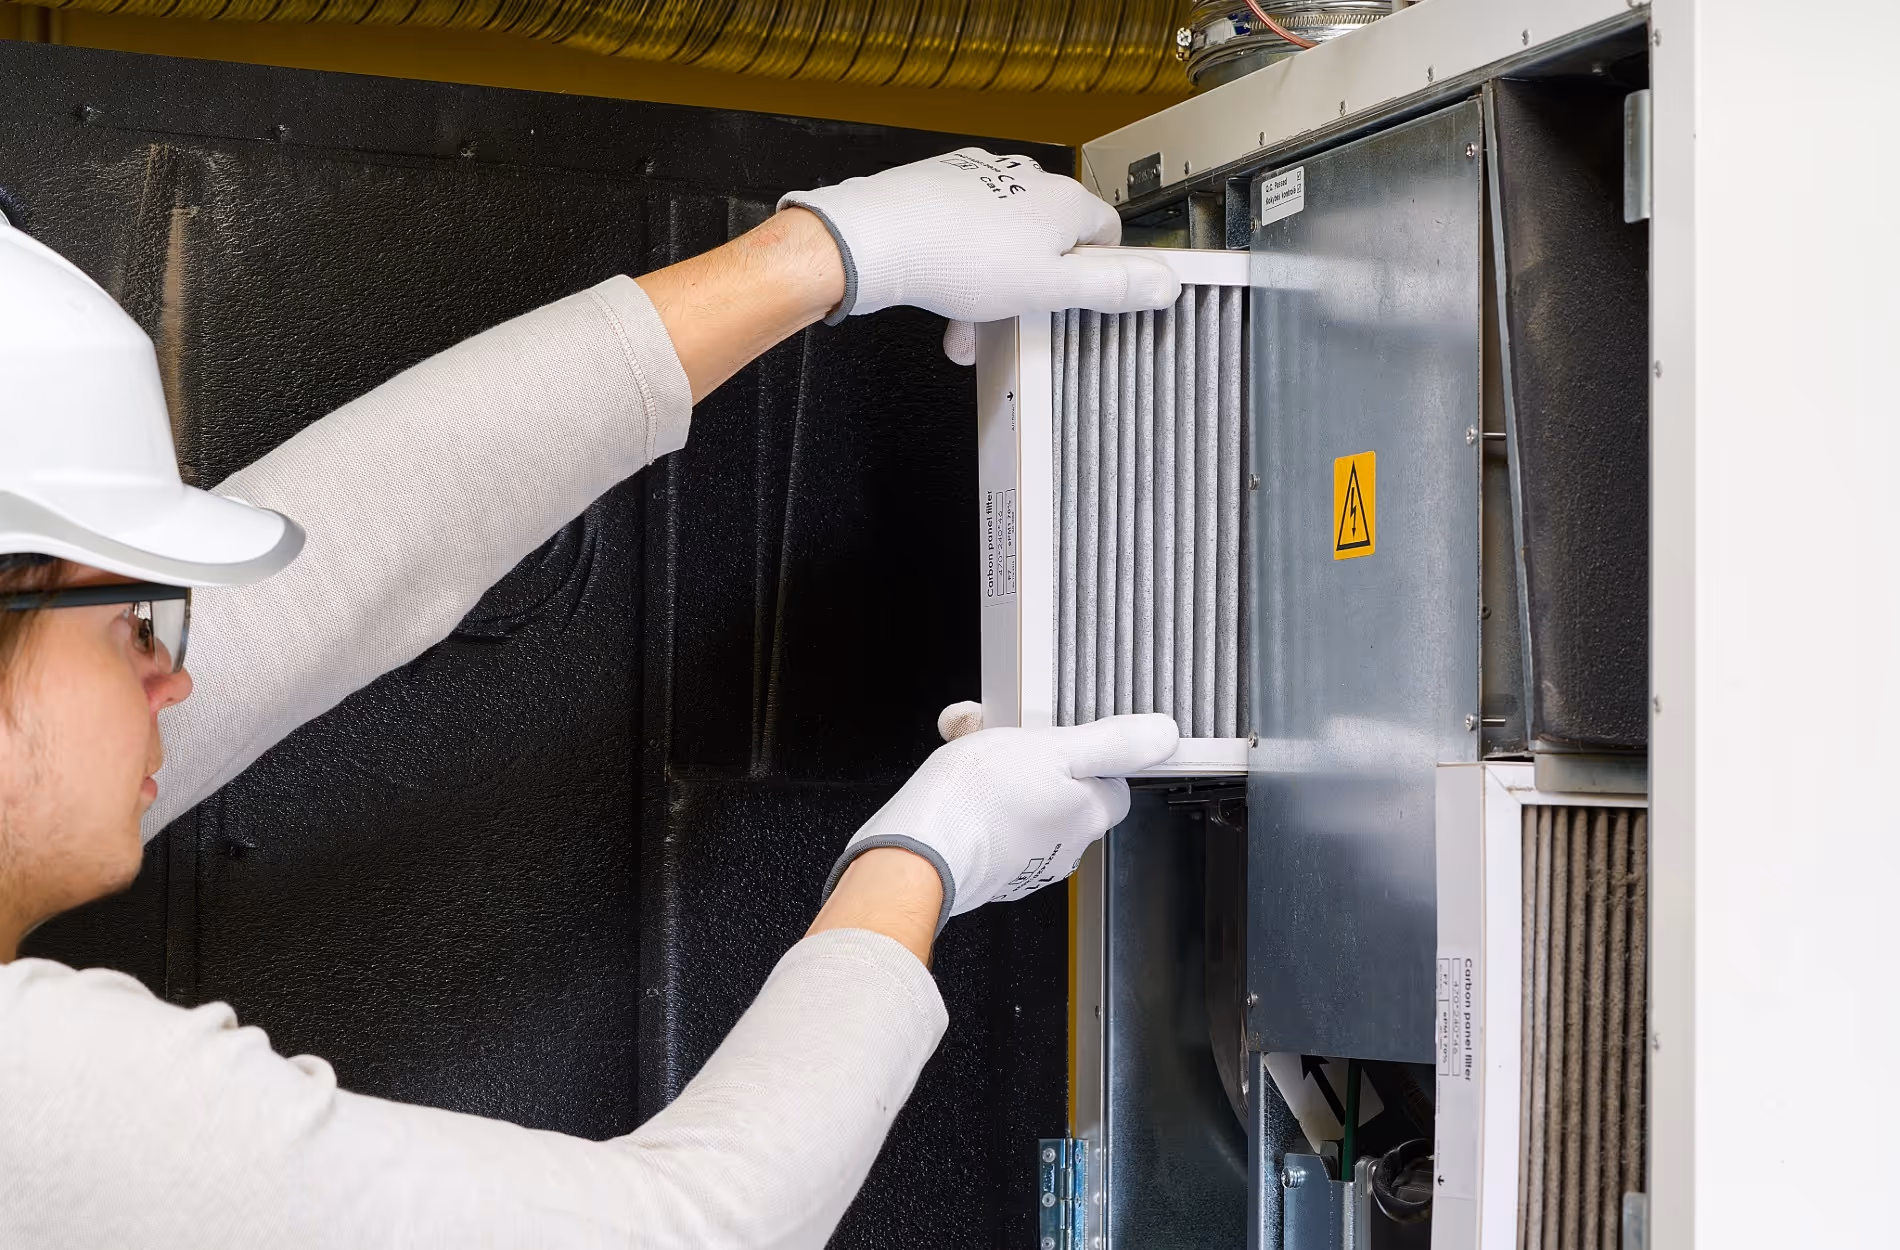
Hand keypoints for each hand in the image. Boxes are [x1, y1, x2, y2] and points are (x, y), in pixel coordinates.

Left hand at [779, 149, 1181, 356]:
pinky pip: (966, 233)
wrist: (880, 237)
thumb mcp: (1050, 288)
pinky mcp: (944, 187)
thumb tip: (1167, 284)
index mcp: (1064, 202)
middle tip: (1015, 321)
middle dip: (1032, 289)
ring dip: (992, 287)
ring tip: (970, 323)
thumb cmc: (957, 259)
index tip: (1078, 299)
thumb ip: (1111, 287)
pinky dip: (961, 266)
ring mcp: (983, 180)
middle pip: (1050, 242)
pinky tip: (945, 295)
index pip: (1107, 234)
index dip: (1096, 273)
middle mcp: (1027, 182)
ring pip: (1004, 243)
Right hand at [822, 702, 1179, 932]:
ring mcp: (1024, 863)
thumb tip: (1164, 736)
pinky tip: (956, 785)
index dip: (1089, 755)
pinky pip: (992, 823)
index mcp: (1087, 816)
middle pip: (1065, 791)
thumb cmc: (978, 802)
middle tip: (1005, 736)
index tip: (1060, 738)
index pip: (1114, 785)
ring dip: (1001, 774)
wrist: (916, 853)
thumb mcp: (1053, 749)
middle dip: (1035, 758)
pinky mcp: (988, 869)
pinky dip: (976, 801)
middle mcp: (1063, 847)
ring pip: (1025, 804)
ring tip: (971, 753)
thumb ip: (1112, 743)